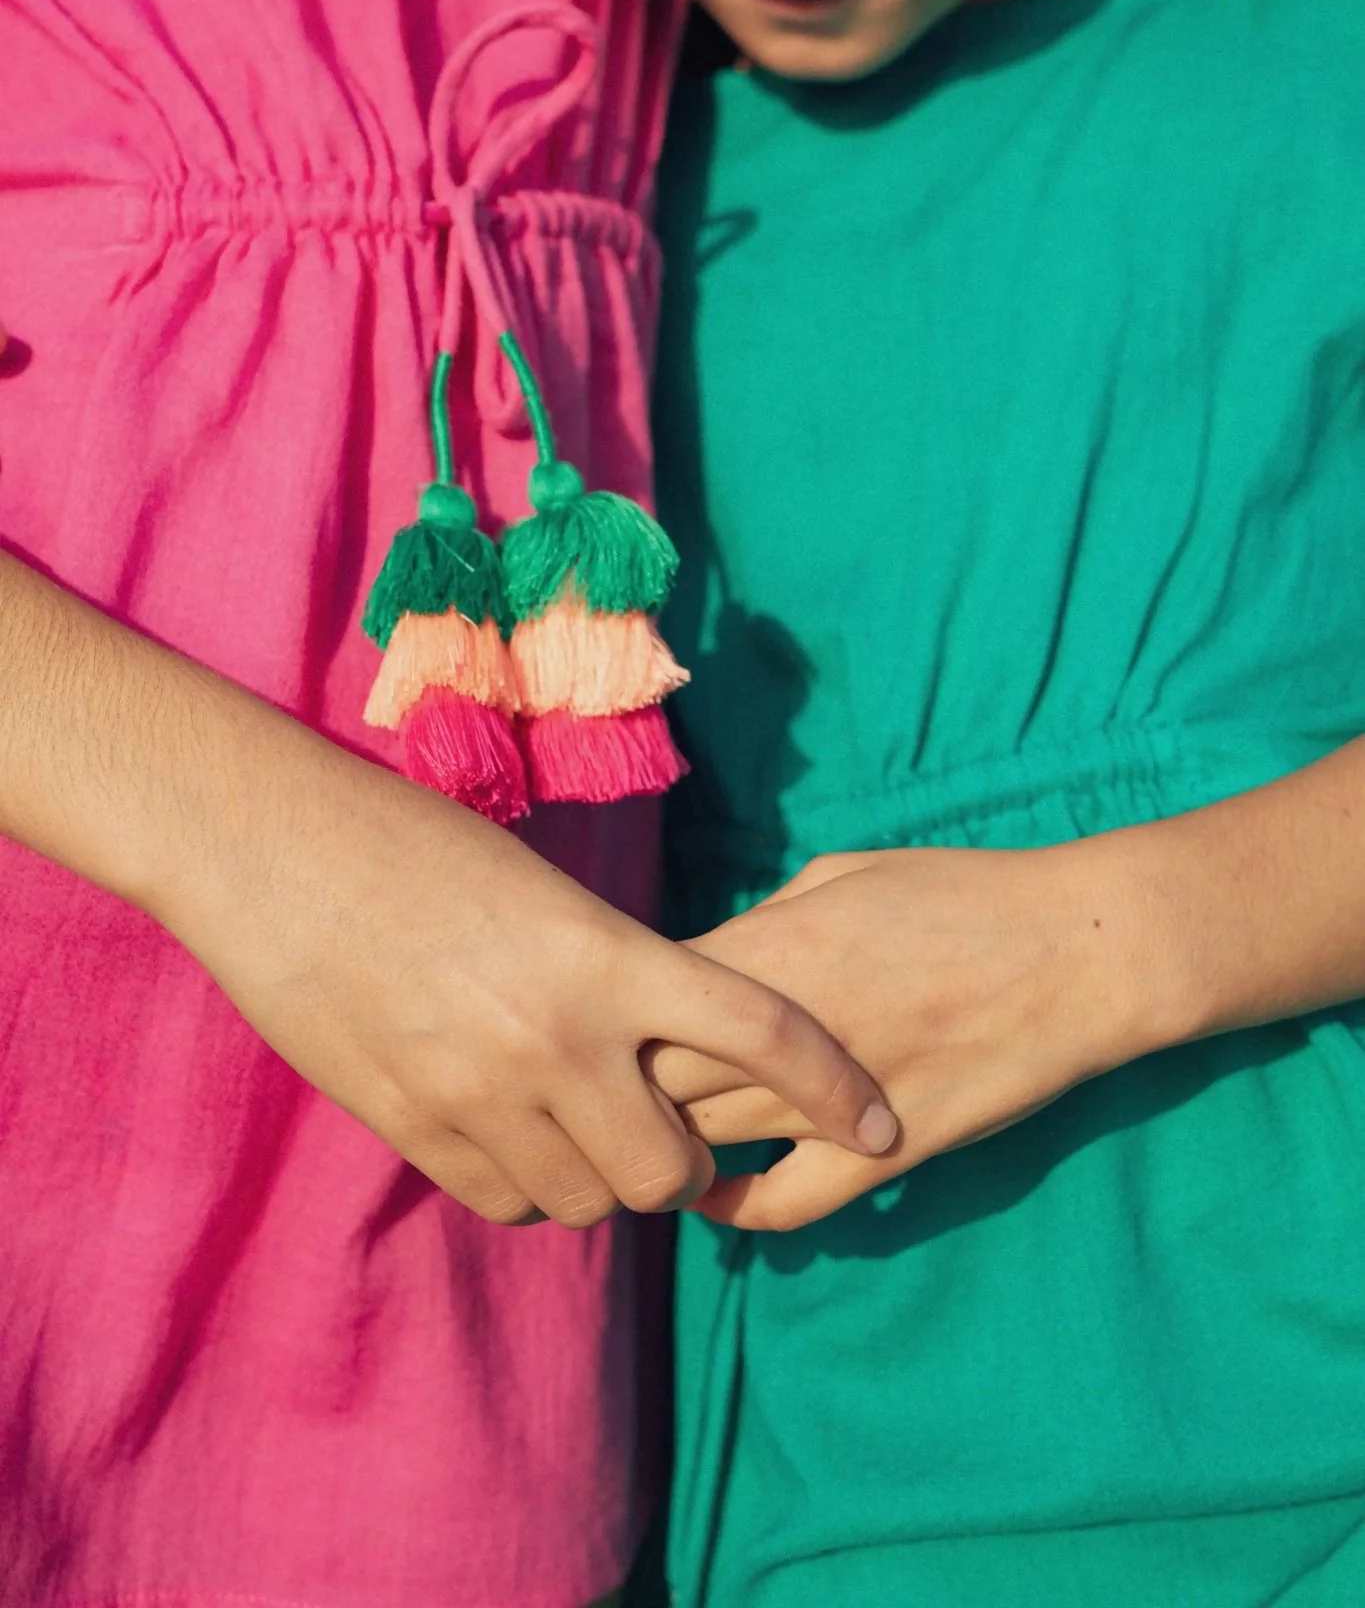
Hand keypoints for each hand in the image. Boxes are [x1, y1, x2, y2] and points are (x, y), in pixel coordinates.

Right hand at [171, 745, 898, 1229]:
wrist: (280, 852)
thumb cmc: (421, 846)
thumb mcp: (546, 893)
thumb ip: (612, 974)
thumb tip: (665, 1045)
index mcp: (608, 955)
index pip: (764, 1033)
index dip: (838, 1089)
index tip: (885, 1126)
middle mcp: (558, 1038)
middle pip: (675, 1170)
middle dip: (687, 1163)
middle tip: (669, 1128)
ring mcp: (482, 1094)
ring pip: (592, 1201)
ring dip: (601, 1177)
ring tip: (577, 1122)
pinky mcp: (415, 1129)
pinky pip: (510, 1203)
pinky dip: (529, 1185)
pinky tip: (511, 1133)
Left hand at [649, 838, 1171, 1229]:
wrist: (1076, 952)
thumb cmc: (960, 895)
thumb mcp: (842, 872)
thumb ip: (764, 918)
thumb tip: (706, 960)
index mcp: (772, 945)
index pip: (644, 992)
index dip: (613, 1005)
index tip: (608, 1010)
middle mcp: (785, 1028)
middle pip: (652, 1073)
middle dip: (617, 1077)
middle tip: (606, 1081)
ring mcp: (832, 1100)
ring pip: (701, 1139)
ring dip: (661, 1139)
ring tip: (639, 1134)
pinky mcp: (884, 1155)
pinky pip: (782, 1204)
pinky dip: (730, 1208)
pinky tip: (707, 1197)